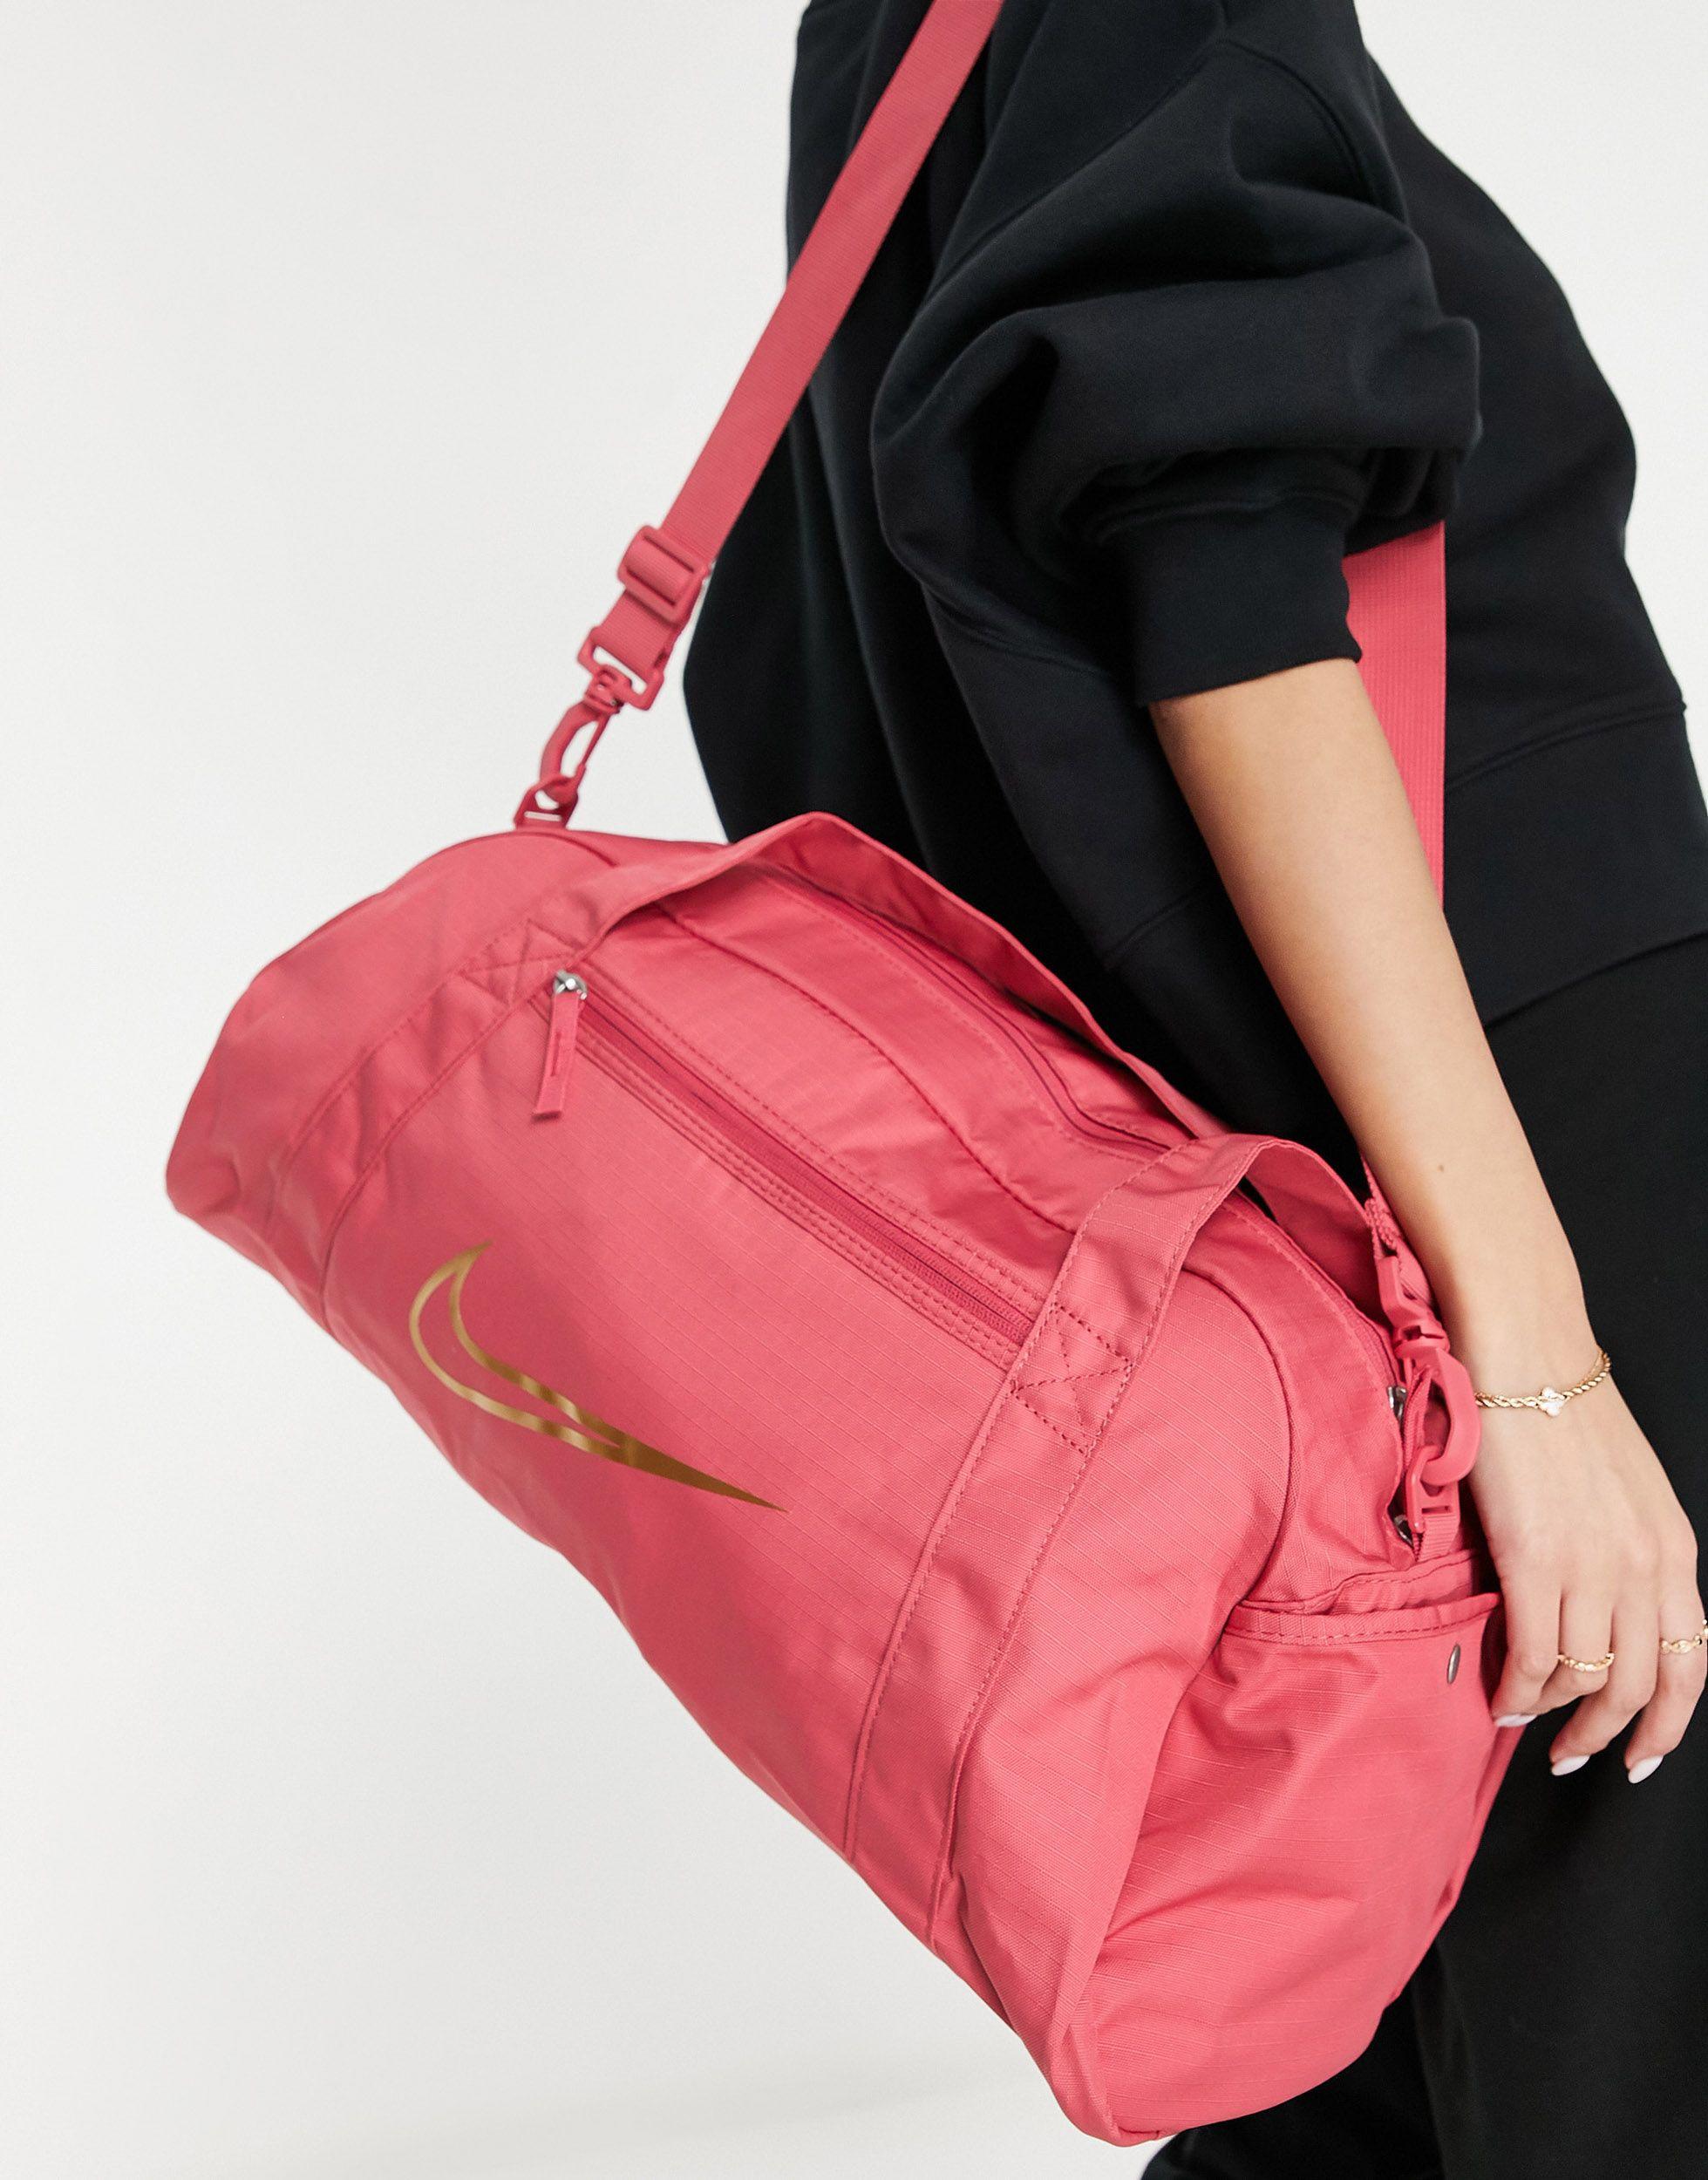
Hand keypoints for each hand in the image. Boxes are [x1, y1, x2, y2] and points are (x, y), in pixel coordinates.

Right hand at [1469, 1364, 1703, 1777]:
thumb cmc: (1559, 1405)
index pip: (1689, 1665)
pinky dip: (1514, 1687)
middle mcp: (1645, 1566)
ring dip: (1552, 1714)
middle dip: (1606, 1736)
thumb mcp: (1625, 1488)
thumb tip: (1596, 1610)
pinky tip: (1497, 1694)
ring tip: (1521, 1717)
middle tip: (1573, 1755)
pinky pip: (1532, 1654)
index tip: (1640, 1754)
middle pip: (1639, 1687)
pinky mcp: (1535, 1558)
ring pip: (1584, 1679)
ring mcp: (1592, 1565)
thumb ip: (1624, 1551)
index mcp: (1672, 1548)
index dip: (1666, 1724)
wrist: (1524, 1351)